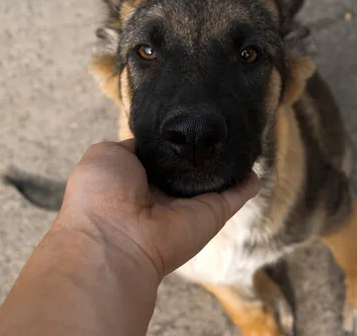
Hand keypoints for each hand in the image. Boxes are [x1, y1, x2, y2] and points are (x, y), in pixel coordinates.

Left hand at [53, 139, 258, 280]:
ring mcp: (191, 204)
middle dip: (202, 148)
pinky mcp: (214, 214)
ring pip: (215, 179)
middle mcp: (165, 193)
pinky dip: (248, 181)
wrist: (114, 237)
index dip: (174, 139)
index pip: (162, 156)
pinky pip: (236, 194)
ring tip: (242, 135)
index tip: (187, 119)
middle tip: (217, 123)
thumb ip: (133, 146)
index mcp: (137, 179)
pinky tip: (256, 164)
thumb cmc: (101, 194)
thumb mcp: (106, 155)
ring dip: (228, 162)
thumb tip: (155, 142)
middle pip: (191, 167)